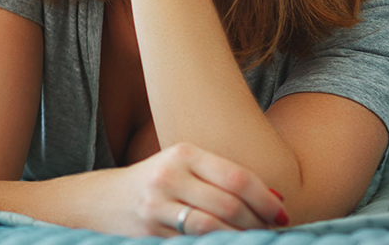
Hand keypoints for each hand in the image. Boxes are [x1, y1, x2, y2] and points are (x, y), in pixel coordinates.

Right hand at [118, 142, 286, 235]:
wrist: (105, 200)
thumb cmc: (160, 183)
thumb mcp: (186, 169)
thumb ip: (224, 180)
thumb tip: (276, 200)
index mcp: (184, 154)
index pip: (237, 177)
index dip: (266, 200)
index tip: (282, 214)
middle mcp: (169, 176)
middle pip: (229, 205)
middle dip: (258, 224)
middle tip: (272, 232)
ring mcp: (157, 205)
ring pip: (213, 228)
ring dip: (241, 238)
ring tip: (252, 240)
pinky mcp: (151, 231)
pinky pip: (194, 243)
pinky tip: (227, 244)